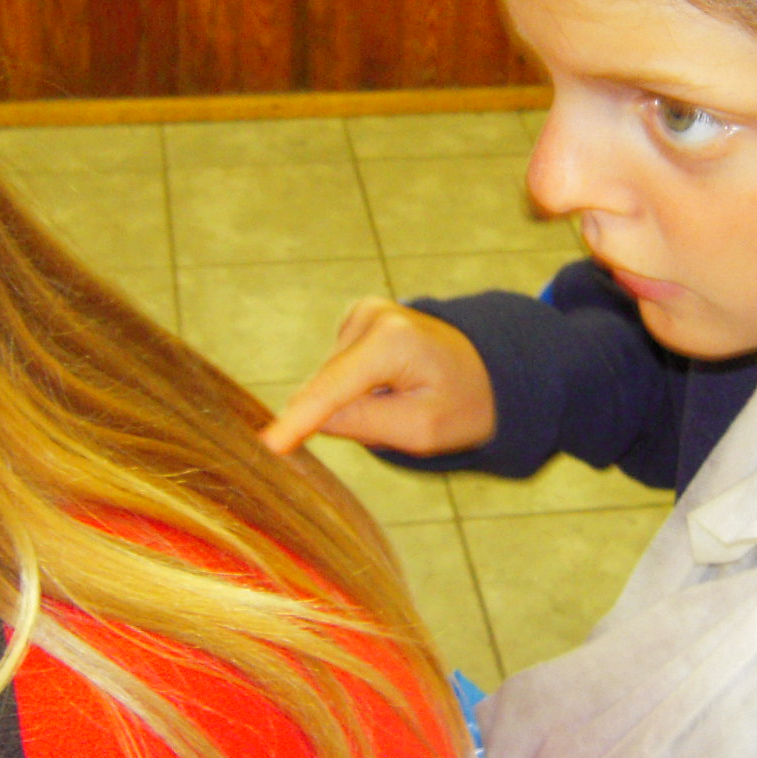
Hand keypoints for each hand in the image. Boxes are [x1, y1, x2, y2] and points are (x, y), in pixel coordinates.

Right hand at [259, 298, 496, 456]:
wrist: (488, 370)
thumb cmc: (464, 403)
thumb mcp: (422, 430)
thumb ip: (364, 424)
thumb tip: (310, 416)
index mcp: (393, 342)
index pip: (333, 389)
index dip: (297, 421)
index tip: (268, 444)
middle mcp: (372, 316)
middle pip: (328, 387)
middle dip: (348, 414)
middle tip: (399, 419)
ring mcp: (363, 313)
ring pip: (330, 380)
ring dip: (355, 400)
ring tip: (402, 398)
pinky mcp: (357, 319)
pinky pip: (338, 370)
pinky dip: (357, 386)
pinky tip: (391, 383)